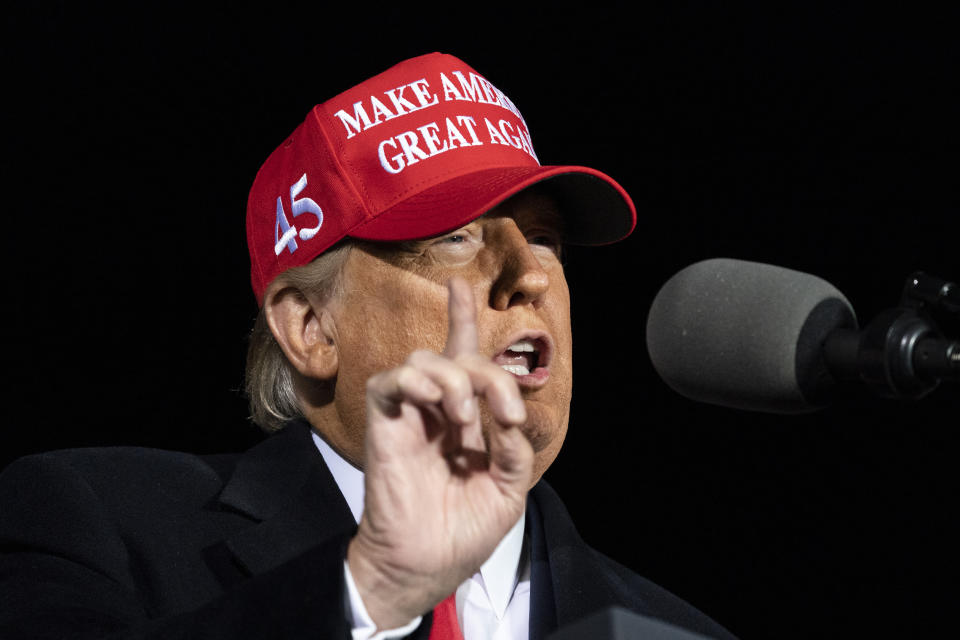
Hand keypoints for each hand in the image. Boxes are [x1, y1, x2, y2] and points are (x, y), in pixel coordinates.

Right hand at [346, 277, 533, 629]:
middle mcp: (436, 409)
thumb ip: (512, 449)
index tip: (460, 285)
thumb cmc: (463, 532)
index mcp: (465, 420)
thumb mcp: (506, 490)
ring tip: (465, 420)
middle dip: (488, 372)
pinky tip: (437, 402)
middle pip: (456, 355)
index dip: (462, 318)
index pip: (464, 358)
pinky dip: (415, 380)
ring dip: (456, 380)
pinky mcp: (384, 425)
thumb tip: (508, 413)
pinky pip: (389, 382)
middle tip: (502, 413)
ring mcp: (409, 415)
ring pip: (424, 360)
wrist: (425, 566)